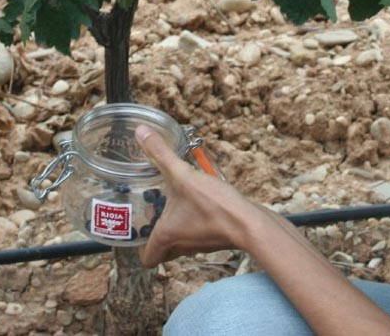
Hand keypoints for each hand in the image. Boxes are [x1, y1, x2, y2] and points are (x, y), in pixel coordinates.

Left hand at [134, 124, 263, 266]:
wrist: (251, 223)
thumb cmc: (214, 205)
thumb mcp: (183, 175)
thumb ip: (161, 153)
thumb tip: (140, 131)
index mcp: (166, 236)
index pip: (147, 258)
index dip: (139, 249)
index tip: (139, 233)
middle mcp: (182, 246)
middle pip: (164, 251)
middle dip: (158, 235)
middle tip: (154, 214)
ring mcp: (201, 244)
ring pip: (182, 242)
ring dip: (178, 226)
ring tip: (176, 204)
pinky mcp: (217, 238)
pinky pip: (200, 233)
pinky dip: (197, 222)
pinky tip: (201, 201)